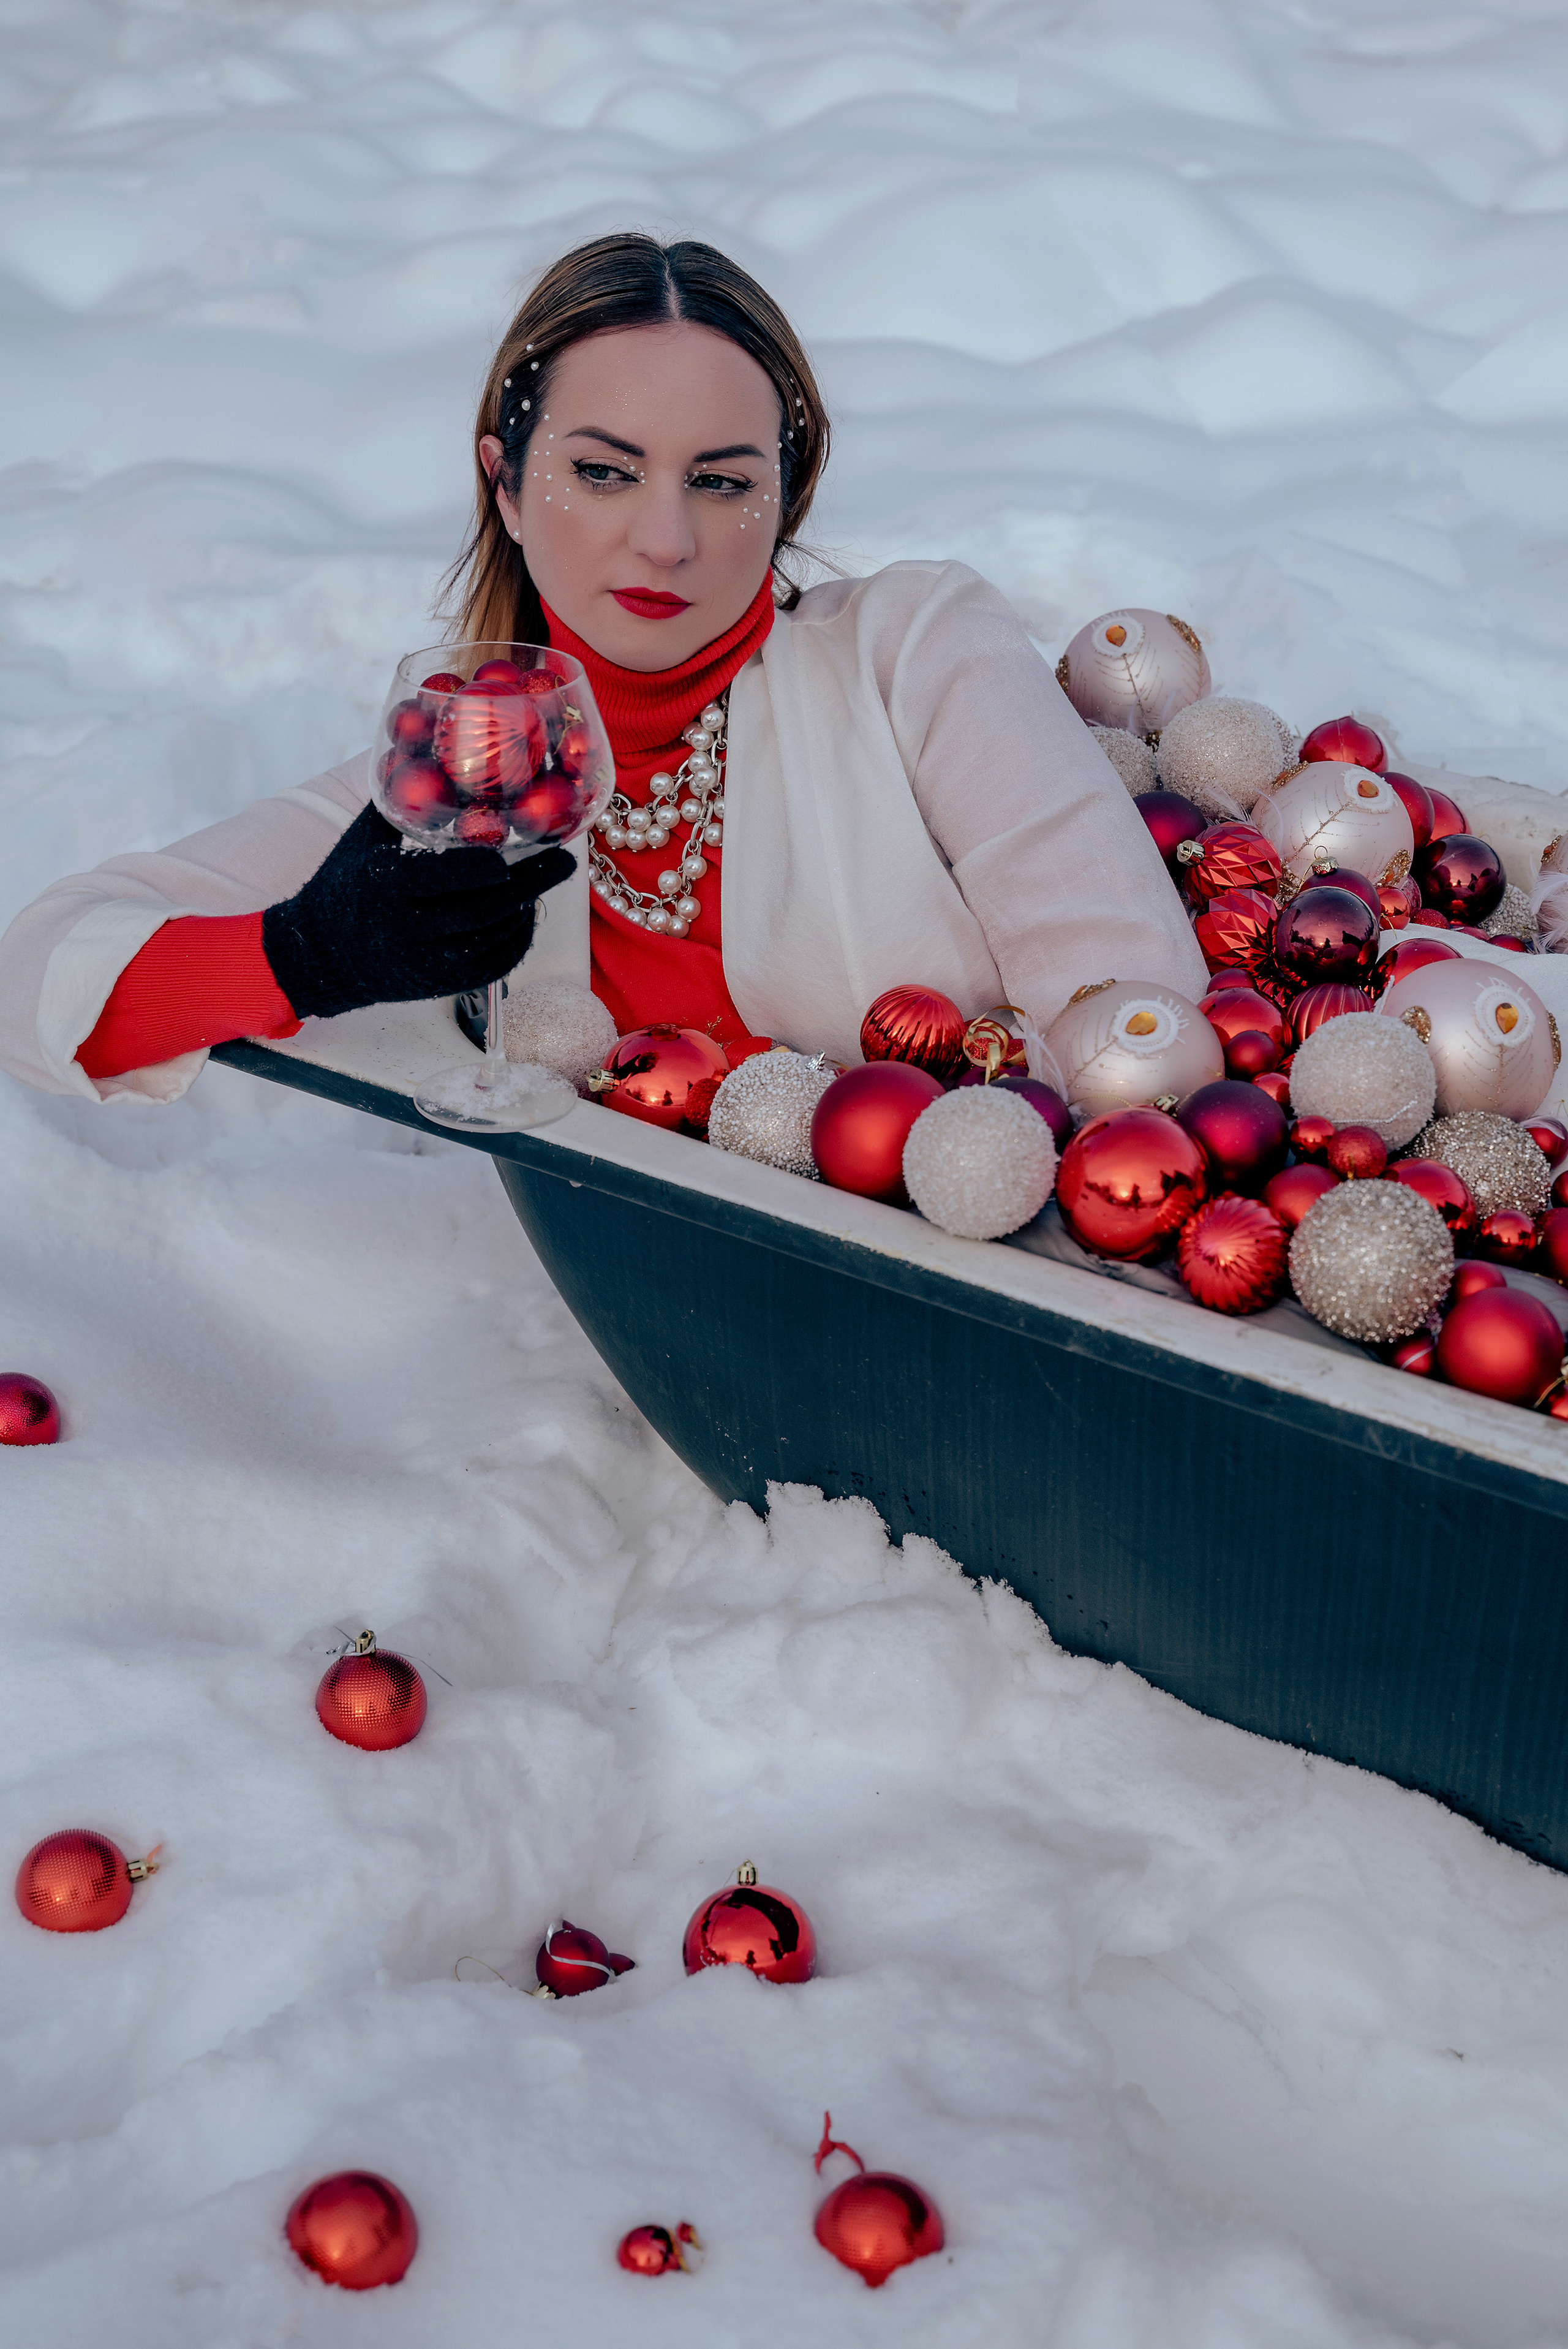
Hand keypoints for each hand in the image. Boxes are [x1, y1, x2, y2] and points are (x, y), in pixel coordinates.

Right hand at [261, 801, 575, 1020]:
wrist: (319, 955)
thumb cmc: (342, 885)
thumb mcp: (362, 839)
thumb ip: (397, 801)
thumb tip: (425, 749)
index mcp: (390, 887)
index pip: (446, 877)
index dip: (484, 868)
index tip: (512, 852)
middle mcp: (412, 928)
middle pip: (486, 908)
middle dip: (533, 883)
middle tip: (566, 862)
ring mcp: (430, 960)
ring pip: (495, 935)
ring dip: (527, 908)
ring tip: (547, 880)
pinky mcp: (442, 983)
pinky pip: (495, 965)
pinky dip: (518, 941)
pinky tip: (527, 916)